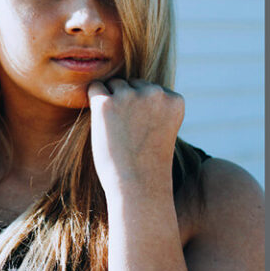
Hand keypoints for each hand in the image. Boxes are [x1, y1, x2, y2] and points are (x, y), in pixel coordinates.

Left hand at [87, 78, 183, 198]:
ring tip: (117, 133)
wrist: (137, 186)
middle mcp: (155, 93)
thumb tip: (132, 85)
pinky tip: (101, 123)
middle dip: (126, 102)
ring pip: (115, 85)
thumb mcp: (162, 129)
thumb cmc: (147, 164)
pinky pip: (95, 88)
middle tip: (127, 134)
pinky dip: (95, 102)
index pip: (151, 90)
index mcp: (174, 99)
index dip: (142, 110)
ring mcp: (130, 96)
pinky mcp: (106, 103)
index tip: (142, 132)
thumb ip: (155, 106)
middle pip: (133, 84)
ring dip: (111, 103)